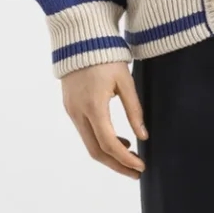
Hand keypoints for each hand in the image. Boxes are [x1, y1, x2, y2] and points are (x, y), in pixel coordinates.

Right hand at [59, 60, 147, 176]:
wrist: (80, 40)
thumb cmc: (106, 57)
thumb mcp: (125, 81)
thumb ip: (134, 110)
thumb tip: (143, 136)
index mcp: (94, 105)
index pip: (108, 143)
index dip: (125, 159)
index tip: (141, 166)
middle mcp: (78, 112)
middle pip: (96, 151)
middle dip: (117, 165)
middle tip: (136, 172)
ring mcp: (71, 111)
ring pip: (89, 144)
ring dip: (109, 155)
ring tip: (131, 156)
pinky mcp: (70, 107)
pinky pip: (85, 132)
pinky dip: (100, 141)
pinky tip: (119, 140)